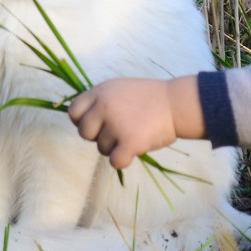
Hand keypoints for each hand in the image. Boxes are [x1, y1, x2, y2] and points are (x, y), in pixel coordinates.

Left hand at [68, 75, 204, 168]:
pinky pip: (114, 161)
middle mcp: (104, 106)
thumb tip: (85, 120)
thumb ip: (102, 100)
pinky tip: (135, 148)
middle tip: (117, 133)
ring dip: (115, 147)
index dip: (81, 121)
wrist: (177, 104)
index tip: (95, 125)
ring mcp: (116, 125)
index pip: (73, 111)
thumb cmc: (152, 98)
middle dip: (98, 137)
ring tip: (134, 134)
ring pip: (101, 149)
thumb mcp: (121, 88)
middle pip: (84, 133)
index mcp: (101, 92)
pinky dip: (124, 159)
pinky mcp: (128, 142)